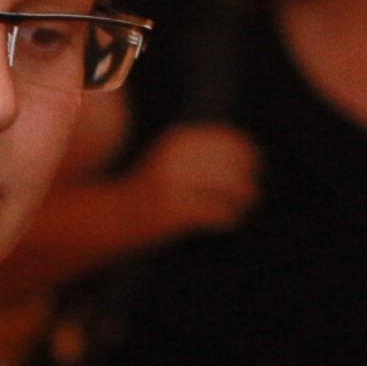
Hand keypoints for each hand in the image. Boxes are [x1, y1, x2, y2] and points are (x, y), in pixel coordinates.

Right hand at [142, 122, 262, 236]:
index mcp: (179, 140)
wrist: (112, 219)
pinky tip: (224, 225)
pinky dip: (227, 221)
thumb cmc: (151, 192)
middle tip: (247, 197)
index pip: (234, 143)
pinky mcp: (175, 212)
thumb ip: (207, 155)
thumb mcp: (175, 162)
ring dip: (242, 202)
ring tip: (238, 210)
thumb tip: (254, 152)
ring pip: (234, 190)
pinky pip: (220, 214)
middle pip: (238, 166)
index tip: (249, 173)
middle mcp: (177, 158)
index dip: (250, 159)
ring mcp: (175, 185)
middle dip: (247, 182)